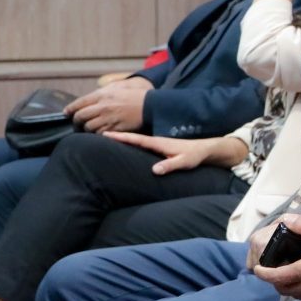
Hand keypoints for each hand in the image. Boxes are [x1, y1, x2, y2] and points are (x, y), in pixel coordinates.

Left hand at [64, 79, 152, 132]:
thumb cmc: (135, 95)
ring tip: (88, 128)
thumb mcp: (118, 87)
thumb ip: (102, 91)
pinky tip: (99, 131)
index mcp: (102, 95)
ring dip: (86, 128)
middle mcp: (102, 107)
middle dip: (76, 121)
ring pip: (88, 127)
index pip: (79, 103)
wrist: (150, 106)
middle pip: (80, 117)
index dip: (70, 109)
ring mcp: (108, 119)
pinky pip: (99, 134)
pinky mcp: (114, 129)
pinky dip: (97, 133)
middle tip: (78, 122)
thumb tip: (90, 97)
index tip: (66, 112)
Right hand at [102, 132, 245, 174]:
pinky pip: (140, 144)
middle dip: (114, 135)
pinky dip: (129, 142)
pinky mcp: (158, 147)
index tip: (105, 133)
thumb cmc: (194, 156)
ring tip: (103, 136)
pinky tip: (122, 145)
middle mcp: (155, 141)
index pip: (136, 139)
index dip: (120, 137)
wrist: (205, 150)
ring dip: (120, 138)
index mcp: (158, 143)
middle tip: (95, 131)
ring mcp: (156, 143)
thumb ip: (170, 165)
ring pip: (134, 140)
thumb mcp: (184, 162)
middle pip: (131, 137)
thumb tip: (154, 170)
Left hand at [252, 215, 300, 300]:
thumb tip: (287, 219)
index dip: (263, 274)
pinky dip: (299, 288)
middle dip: (274, 280)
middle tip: (273, 266)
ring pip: (294, 294)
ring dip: (287, 285)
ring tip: (288, 270)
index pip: (277, 277)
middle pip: (282, 289)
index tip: (257, 268)